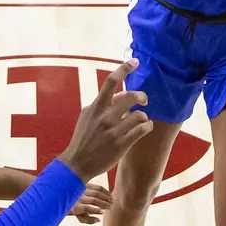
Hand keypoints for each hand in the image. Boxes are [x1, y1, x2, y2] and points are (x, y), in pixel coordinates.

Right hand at [58, 60, 150, 180]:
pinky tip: (145, 128)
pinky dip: (147, 126)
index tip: (135, 61)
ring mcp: (114, 130)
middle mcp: (105, 116)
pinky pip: (143, 129)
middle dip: (142, 96)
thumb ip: (101, 104)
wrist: (77, 163)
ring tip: (142, 120)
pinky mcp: (122, 144)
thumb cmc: (83, 138)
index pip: (110, 81)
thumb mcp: (87, 117)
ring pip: (140, 114)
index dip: (124, 68)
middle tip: (144, 101)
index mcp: (96, 107)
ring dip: (144, 116)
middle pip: (131, 96)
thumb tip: (117, 94)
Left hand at [69, 182, 111, 223]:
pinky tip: (110, 196)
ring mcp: (83, 190)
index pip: (87, 208)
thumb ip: (89, 221)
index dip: (95, 210)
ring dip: (106, 198)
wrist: (69, 195)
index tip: (103, 212)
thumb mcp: (80, 217)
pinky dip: (106, 192)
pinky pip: (98, 187)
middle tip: (111, 207)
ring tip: (112, 202)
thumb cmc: (78, 209)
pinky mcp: (87, 185)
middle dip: (104, 204)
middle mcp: (79, 198)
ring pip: (97, 193)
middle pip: (94, 200)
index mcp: (77, 207)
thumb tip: (98, 220)